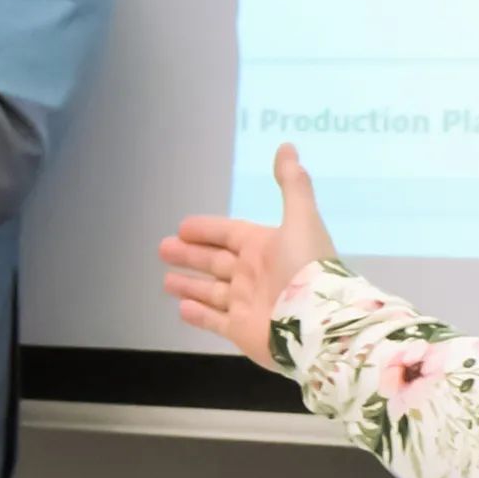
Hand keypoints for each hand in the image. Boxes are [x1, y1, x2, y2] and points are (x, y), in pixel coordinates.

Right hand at [156, 142, 339, 362]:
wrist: (316, 322)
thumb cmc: (306, 268)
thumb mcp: (300, 219)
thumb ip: (292, 184)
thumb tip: (287, 146)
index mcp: (265, 247)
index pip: (229, 234)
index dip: (207, 230)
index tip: (183, 226)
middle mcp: (254, 275)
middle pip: (215, 262)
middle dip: (189, 255)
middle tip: (162, 249)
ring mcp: (246, 304)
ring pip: (211, 292)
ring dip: (189, 285)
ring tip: (166, 281)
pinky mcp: (242, 331)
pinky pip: (215, 321)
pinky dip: (198, 315)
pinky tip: (181, 308)